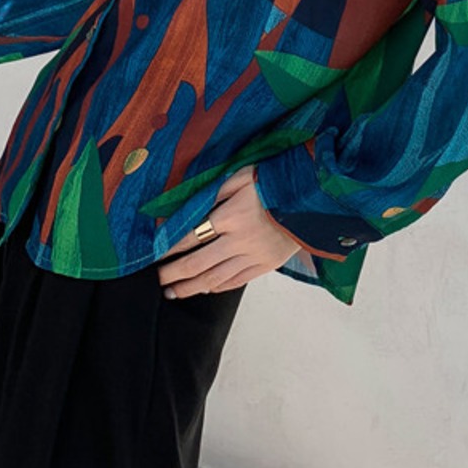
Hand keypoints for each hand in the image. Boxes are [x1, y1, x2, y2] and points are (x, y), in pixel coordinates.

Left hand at [155, 164, 299, 296]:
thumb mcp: (241, 175)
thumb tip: (186, 206)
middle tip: (157, 280)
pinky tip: (204, 288)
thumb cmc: (274, 179)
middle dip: (174, 273)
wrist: (313, 195)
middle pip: (198, 263)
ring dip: (191, 286)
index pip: (191, 236)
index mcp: (231, 216)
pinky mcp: (266, 265)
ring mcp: (254, 256)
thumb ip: (214, 191)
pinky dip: (217, 287)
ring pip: (215, 278)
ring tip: (173, 292)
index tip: (155, 254)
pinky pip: (236, 281)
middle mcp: (240, 240)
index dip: (170, 247)